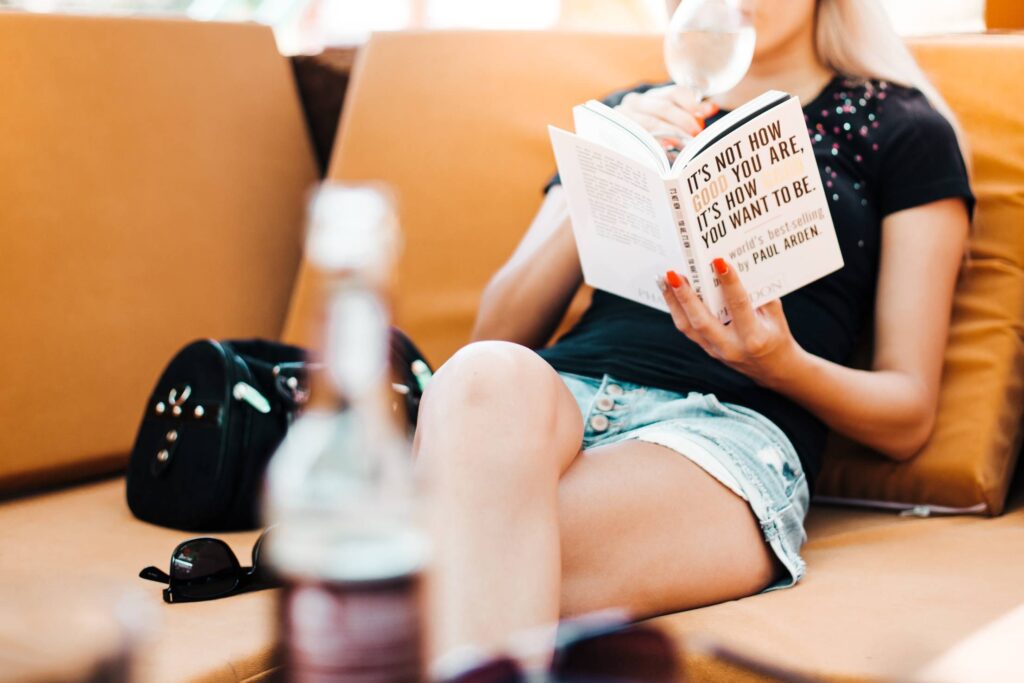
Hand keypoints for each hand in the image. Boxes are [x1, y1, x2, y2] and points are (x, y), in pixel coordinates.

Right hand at [616, 86, 719, 149]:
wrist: (614, 140)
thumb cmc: (651, 130)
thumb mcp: (669, 118)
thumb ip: (691, 111)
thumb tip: (712, 108)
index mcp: (650, 95)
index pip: (674, 93)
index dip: (690, 102)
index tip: (702, 114)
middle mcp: (634, 102)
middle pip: (664, 108)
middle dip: (683, 122)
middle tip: (697, 136)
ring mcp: (623, 118)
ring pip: (652, 124)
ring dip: (672, 135)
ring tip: (686, 147)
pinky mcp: (618, 135)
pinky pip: (640, 140)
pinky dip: (655, 146)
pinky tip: (666, 152)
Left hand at [657, 259, 802, 387]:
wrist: (773, 369)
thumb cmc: (776, 336)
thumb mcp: (775, 316)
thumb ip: (758, 295)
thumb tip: (734, 269)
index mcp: (753, 337)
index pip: (738, 305)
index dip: (729, 283)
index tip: (719, 261)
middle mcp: (731, 346)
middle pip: (701, 320)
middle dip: (685, 296)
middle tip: (673, 274)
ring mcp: (715, 351)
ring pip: (687, 326)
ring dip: (673, 301)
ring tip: (664, 279)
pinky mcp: (707, 349)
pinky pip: (687, 329)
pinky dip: (677, 309)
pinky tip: (670, 293)